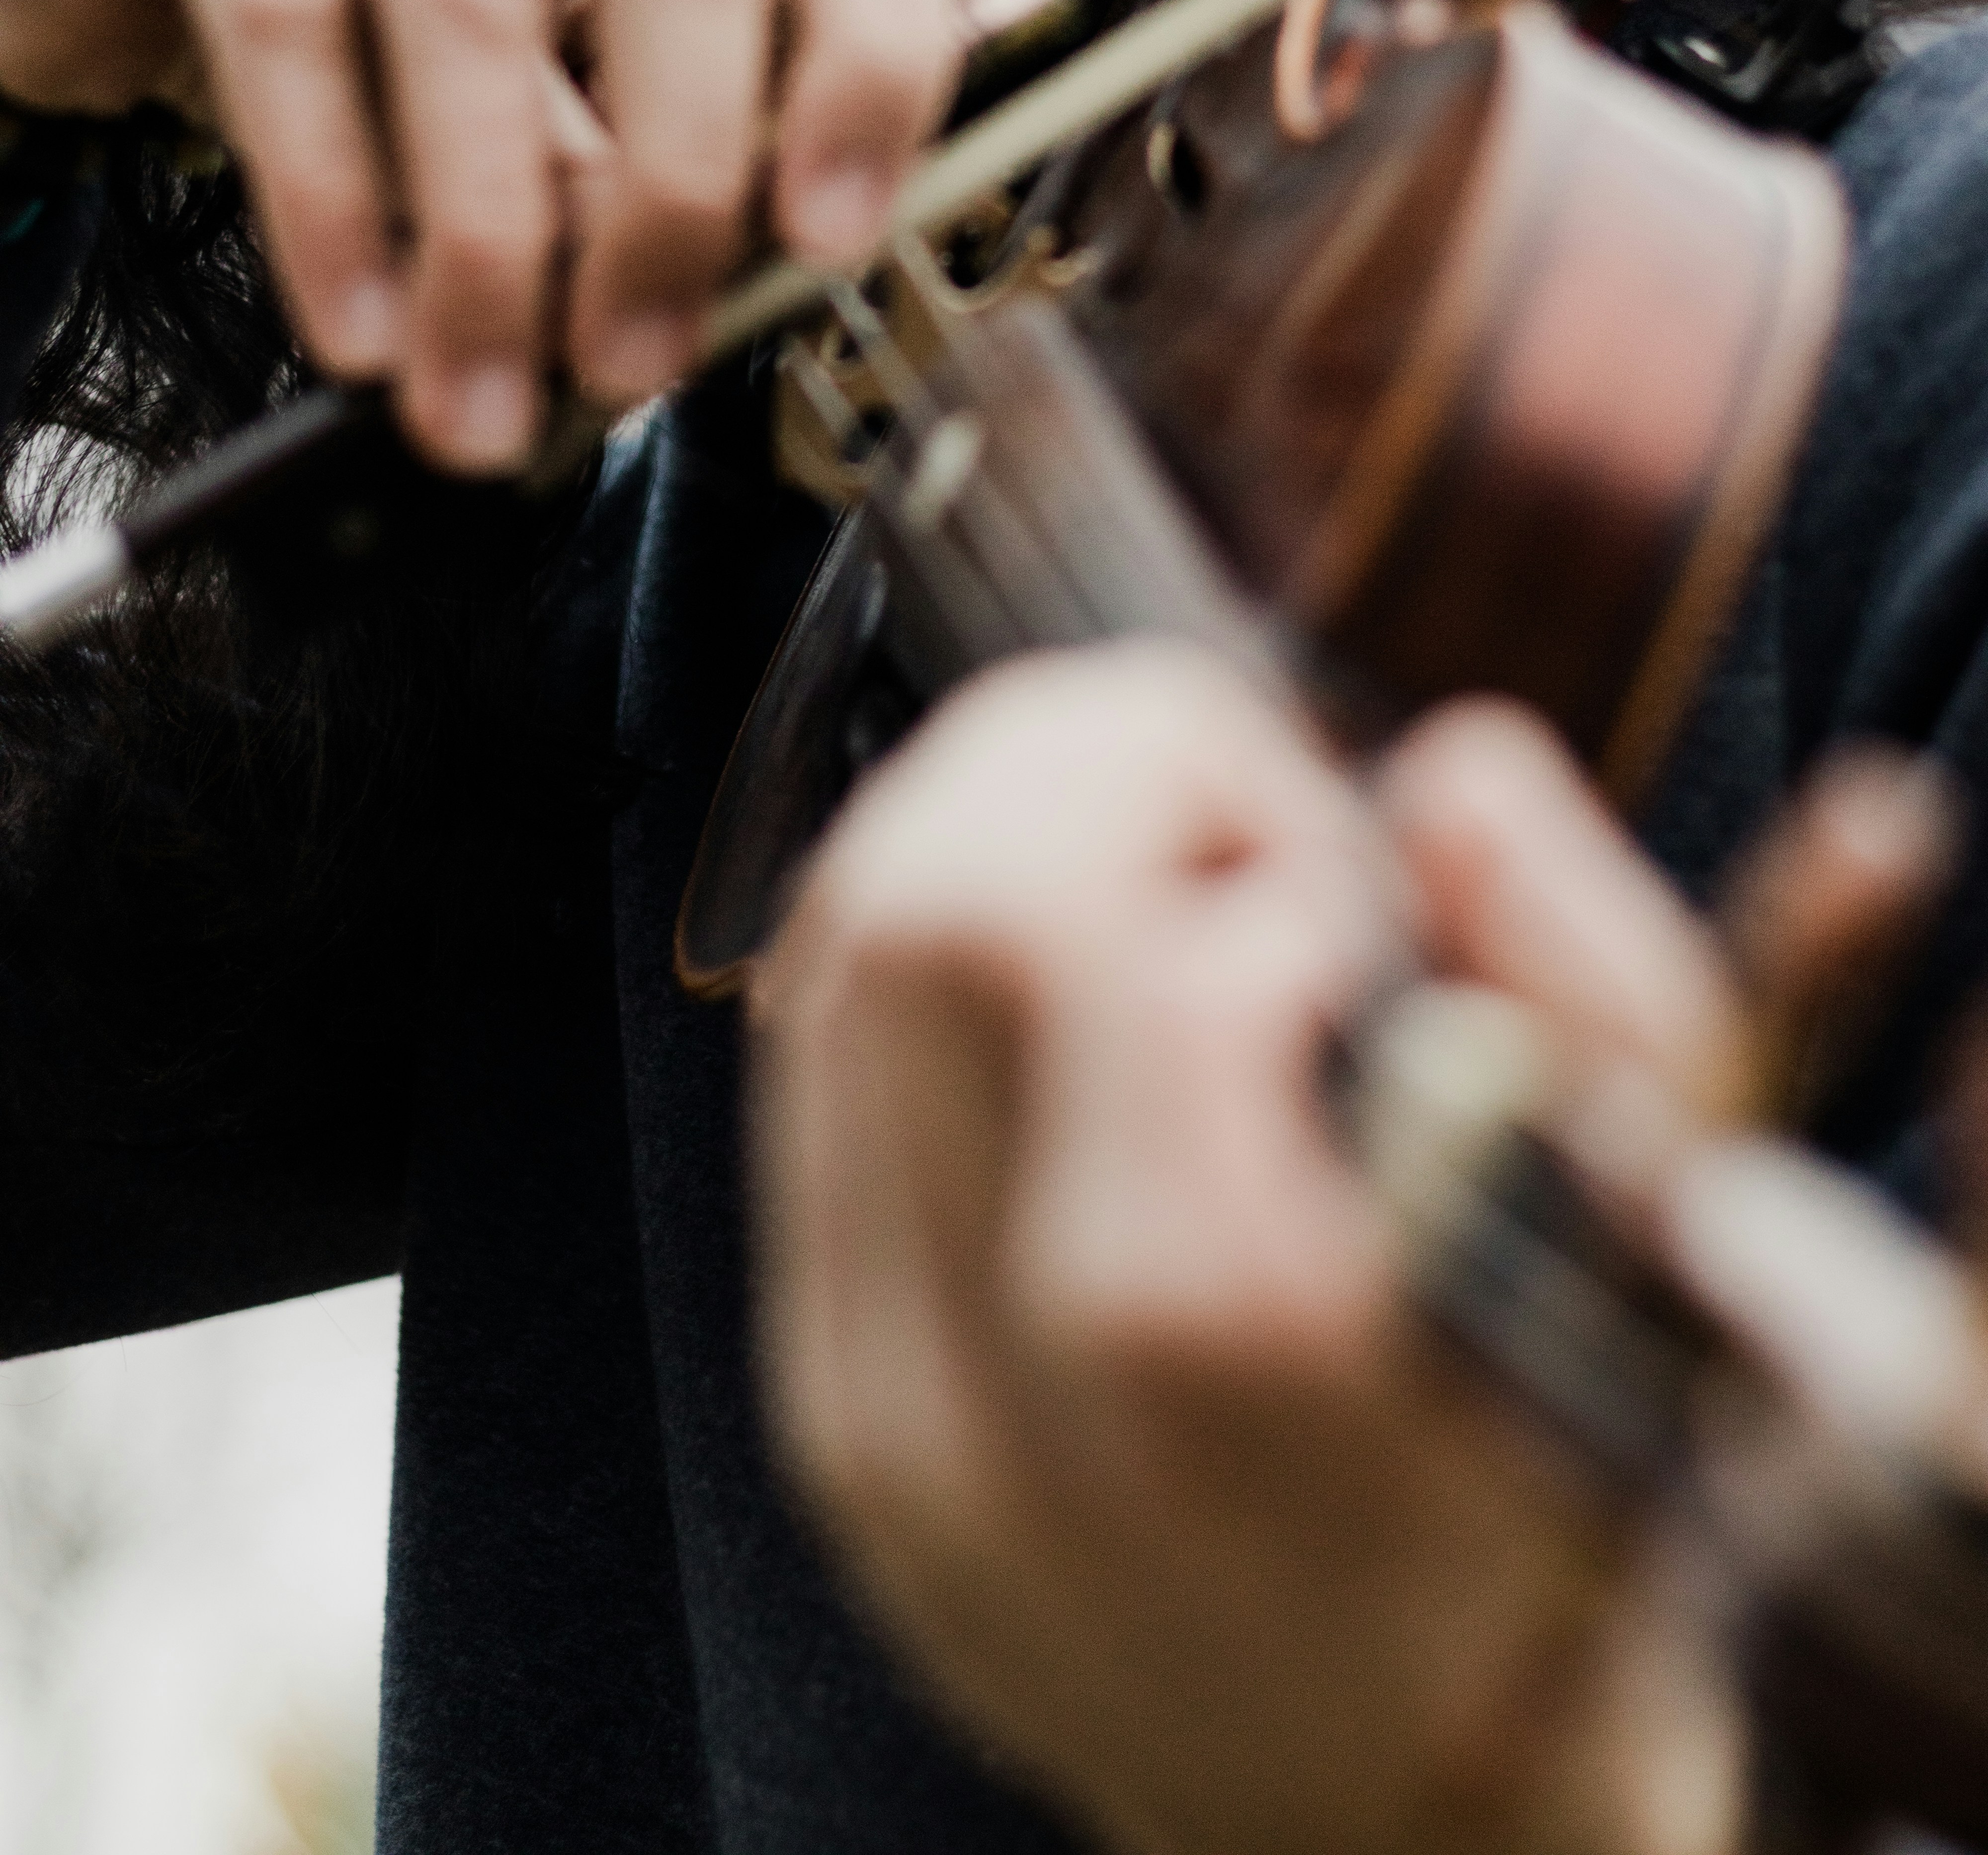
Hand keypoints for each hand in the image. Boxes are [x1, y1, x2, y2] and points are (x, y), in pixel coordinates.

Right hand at [0, 0, 959, 465]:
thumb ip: (652, 135)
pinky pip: (289, 18)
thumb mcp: (543, 54)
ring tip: (483, 400)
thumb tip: (729, 287)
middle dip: (679, 180)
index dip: (878, 54)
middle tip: (640, 360)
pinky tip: (361, 332)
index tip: (835, 237)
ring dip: (496, 237)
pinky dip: (336, 205)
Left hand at [751, 647, 1743, 1854]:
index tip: (1340, 881)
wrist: (1385, 1826)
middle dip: (1088, 762)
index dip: (1260, 834)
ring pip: (833, 970)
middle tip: (1219, 807)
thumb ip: (1586, 994)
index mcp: (1245, 1351)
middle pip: (929, 916)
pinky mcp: (827, 1419)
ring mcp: (887, 1416)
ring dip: (991, 827)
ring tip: (1144, 870)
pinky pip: (804, 1086)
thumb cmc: (1554, 1543)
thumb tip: (1446, 784)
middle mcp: (1017, 1394)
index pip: (1152, 958)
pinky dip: (919, 958)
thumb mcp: (1670, 1266)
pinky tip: (1047, 979)